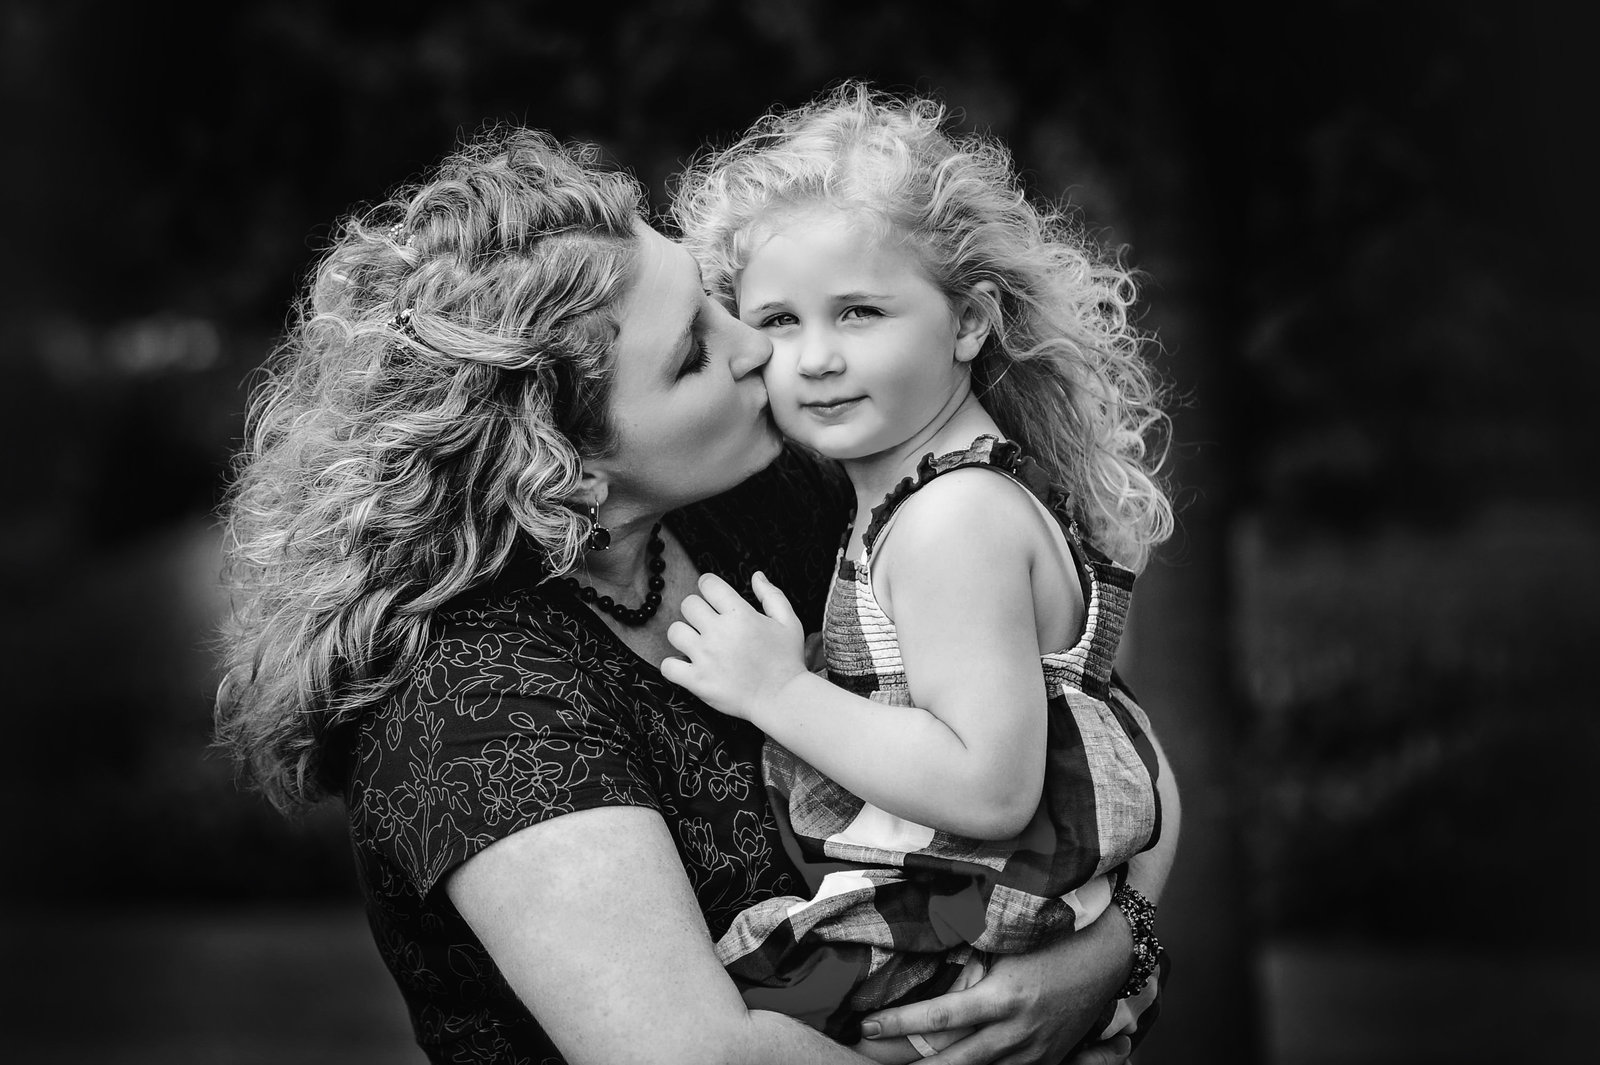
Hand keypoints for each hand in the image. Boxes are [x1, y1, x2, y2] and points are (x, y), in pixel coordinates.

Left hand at [661, 571, 807, 720]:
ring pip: (675, 631)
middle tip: (707, 622)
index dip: (708, 586)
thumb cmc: (787, 660)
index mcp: (740, 614)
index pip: (708, 584)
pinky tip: (687, 665)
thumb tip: (756, 576)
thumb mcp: (789, 622)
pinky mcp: (697, 681)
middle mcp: (719, 632)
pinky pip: (668, 666)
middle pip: (688, 604)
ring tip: (696, 644)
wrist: (782, 698)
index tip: (712, 596)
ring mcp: (706, 657)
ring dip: (684, 635)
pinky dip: (673, 665)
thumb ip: (771, 595)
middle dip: (697, 610)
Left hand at [857, 913, 1132, 1064]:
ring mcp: (1033, 1052)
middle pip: (952, 1062)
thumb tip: (925, 945)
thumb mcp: (1008, 939)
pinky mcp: (1046, 1060)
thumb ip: (969, 950)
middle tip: (871, 1060)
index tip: (865, 1027)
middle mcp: (1016, 1032)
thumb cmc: (1056, 936)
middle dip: (909, 1063)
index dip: (897, 1025)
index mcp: (1003, 998)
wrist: (1110, 954)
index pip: (937, 1018)